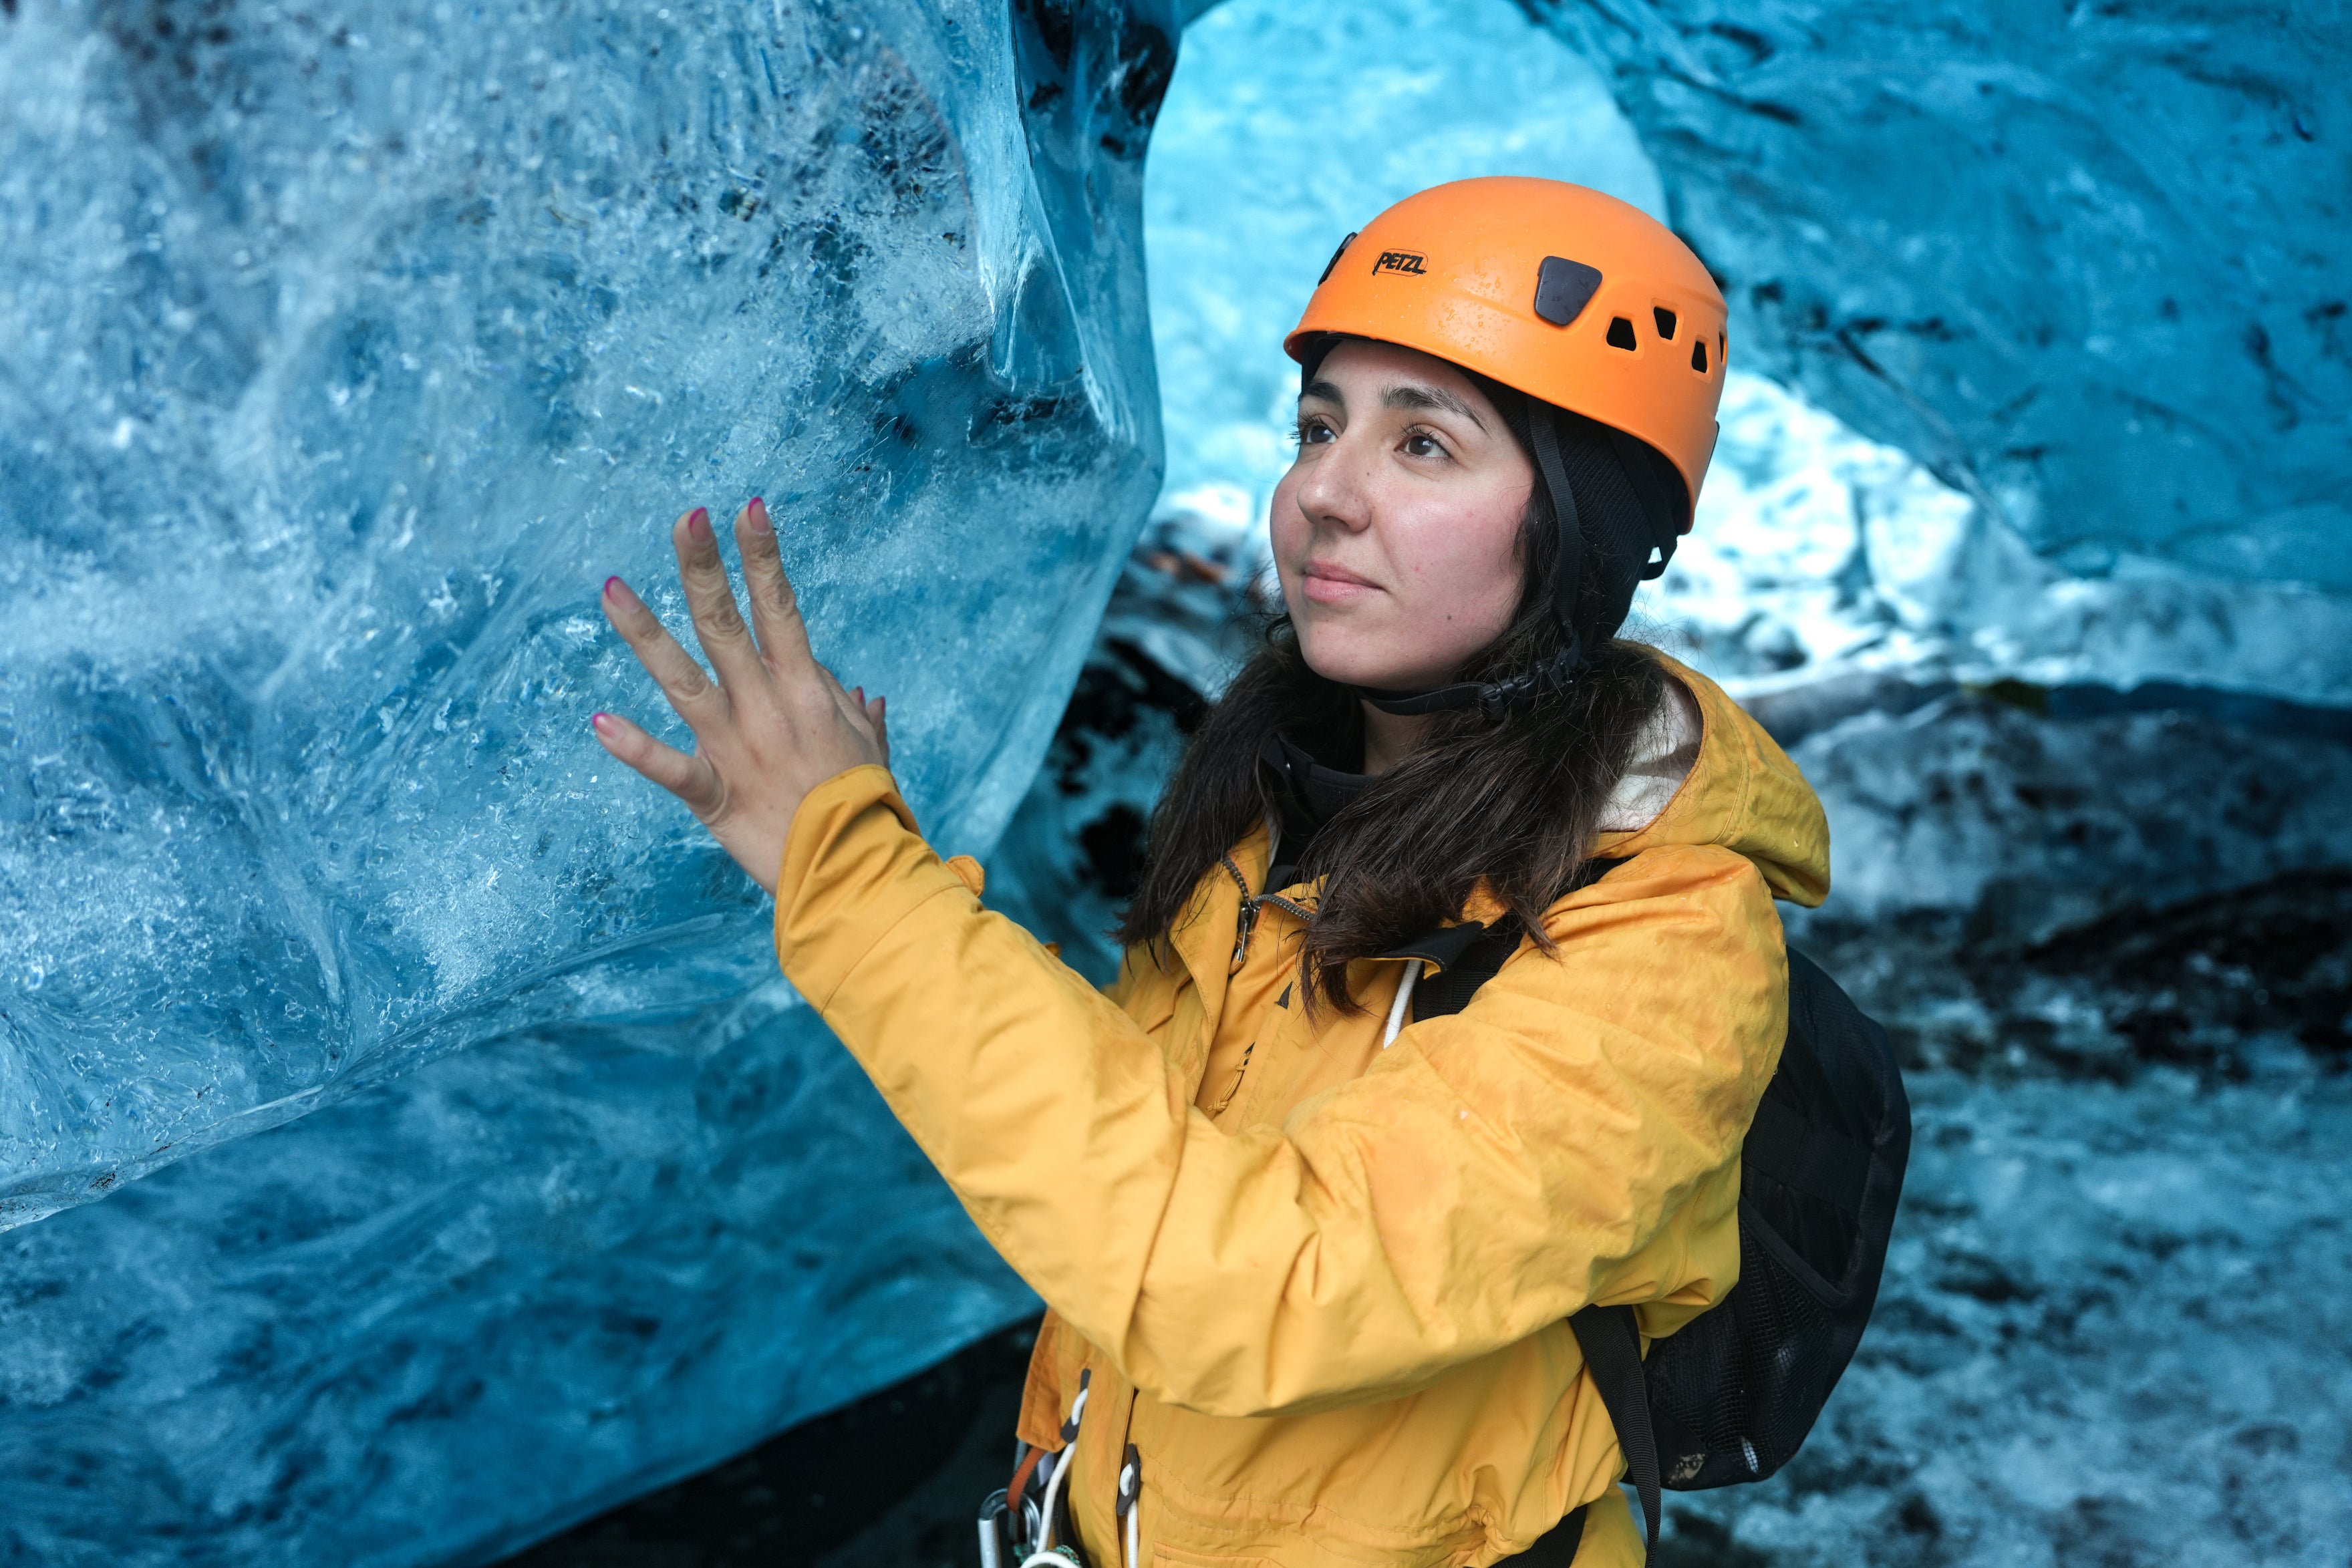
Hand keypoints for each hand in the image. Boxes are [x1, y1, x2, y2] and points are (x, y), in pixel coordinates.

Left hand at [594, 498, 889, 895]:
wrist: (860, 873)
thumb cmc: (868, 809)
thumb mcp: (869, 750)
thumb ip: (858, 714)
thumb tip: (862, 690)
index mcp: (806, 691)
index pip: (781, 608)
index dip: (763, 557)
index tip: (748, 508)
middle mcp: (768, 709)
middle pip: (727, 625)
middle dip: (704, 567)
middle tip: (685, 517)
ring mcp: (737, 748)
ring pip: (683, 679)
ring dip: (645, 631)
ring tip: (610, 587)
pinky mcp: (715, 795)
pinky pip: (670, 768)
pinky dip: (636, 748)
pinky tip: (601, 722)